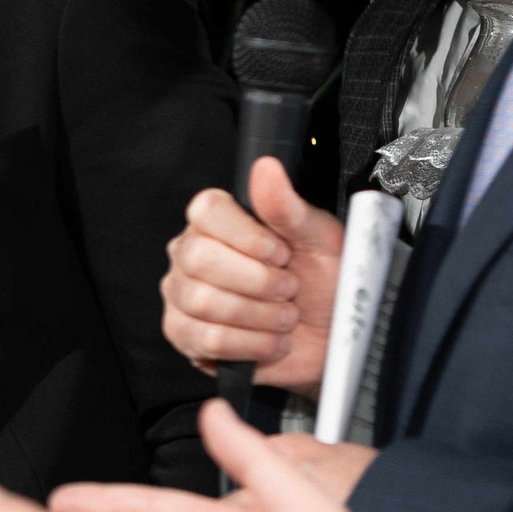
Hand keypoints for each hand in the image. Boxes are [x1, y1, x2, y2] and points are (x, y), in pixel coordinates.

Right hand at [160, 157, 340, 396]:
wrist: (330, 338)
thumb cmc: (324, 284)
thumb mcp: (320, 241)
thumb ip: (288, 206)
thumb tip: (265, 167)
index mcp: (220, 222)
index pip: (206, 211)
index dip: (247, 236)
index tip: (281, 253)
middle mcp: (191, 254)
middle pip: (199, 259)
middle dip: (258, 282)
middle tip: (288, 288)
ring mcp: (182, 295)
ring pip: (202, 302)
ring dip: (259, 316)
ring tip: (284, 317)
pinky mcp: (184, 335)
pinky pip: (205, 338)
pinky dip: (249, 344)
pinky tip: (269, 340)